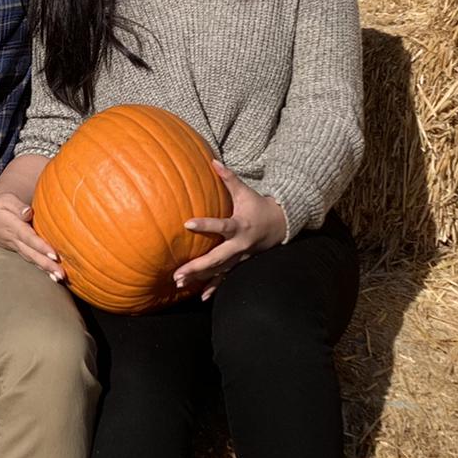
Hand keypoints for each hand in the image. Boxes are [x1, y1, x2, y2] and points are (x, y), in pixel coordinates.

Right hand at [0, 192, 64, 281]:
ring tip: (60, 277)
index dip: (41, 247)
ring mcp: (16, 247)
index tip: (54, 255)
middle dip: (47, 265)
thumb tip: (28, 212)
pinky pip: (30, 260)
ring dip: (46, 269)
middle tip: (61, 274)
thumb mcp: (5, 200)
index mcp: (13, 226)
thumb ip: (17, 206)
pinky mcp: (18, 250)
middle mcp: (15, 240)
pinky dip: (41, 268)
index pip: (29, 238)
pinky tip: (53, 276)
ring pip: (32, 259)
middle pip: (32, 254)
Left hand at [173, 162, 287, 297]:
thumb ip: (229, 178)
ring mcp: (240, 258)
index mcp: (240, 225)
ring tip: (180, 284)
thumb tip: (213, 161)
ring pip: (219, 271)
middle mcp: (239, 245)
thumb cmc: (257, 206)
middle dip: (197, 266)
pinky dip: (214, 288)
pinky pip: (226, 278)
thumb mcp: (245, 192)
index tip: (187, 223)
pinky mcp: (240, 264)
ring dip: (200, 278)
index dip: (205, 225)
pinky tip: (201, 297)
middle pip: (217, 258)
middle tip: (178, 273)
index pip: (221, 225)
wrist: (279, 225)